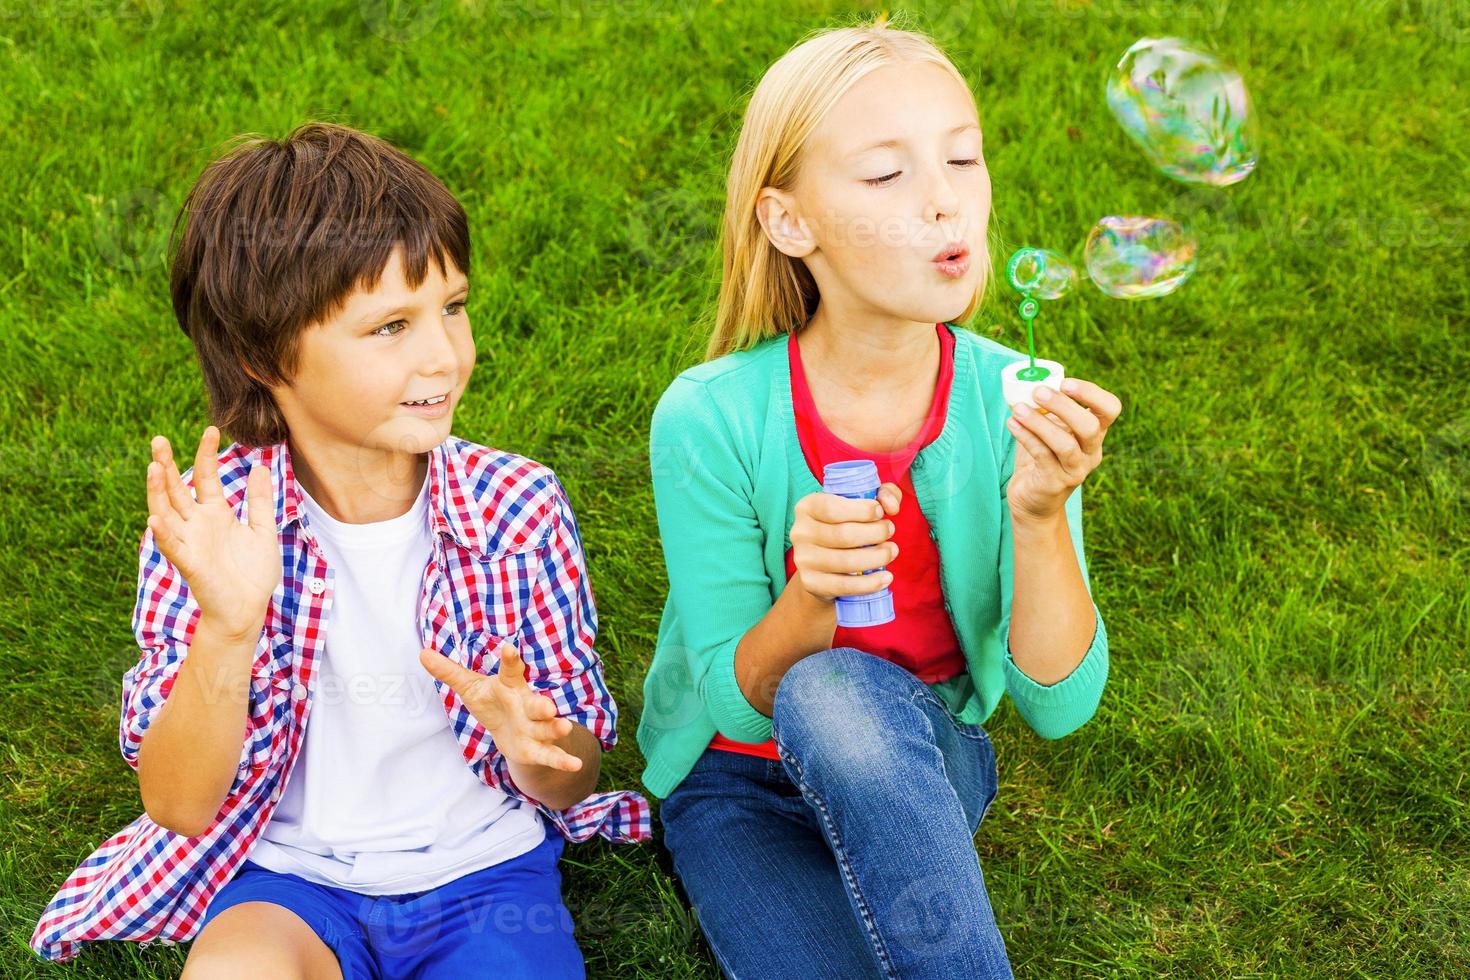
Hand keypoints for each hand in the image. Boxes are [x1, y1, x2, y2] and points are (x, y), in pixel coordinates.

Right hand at [146, 425, 280, 638]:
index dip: (206, 454)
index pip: (206, 477)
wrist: (249, 608)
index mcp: (215, 514)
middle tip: (158, 440)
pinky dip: (162, 533)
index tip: (210, 429)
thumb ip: (258, 501)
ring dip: (158, 492)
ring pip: (167, 512)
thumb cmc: (253, 573)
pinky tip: (155, 517)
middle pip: (177, 489)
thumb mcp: (262, 530)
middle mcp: (197, 524)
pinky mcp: (189, 563)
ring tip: (153, 468)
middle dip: (166, 465)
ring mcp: (190, 542)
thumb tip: (259, 467)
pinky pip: (172, 546)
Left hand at [418, 640, 582, 771]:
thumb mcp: (471, 688)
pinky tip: (574, 765)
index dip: (511, 660)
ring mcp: (535, 728)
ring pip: (548, 728)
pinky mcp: (538, 749)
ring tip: (564, 727)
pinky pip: (551, 755)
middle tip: (548, 705)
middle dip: (543, 705)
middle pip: (537, 704)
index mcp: (511, 686)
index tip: (508, 648)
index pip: (511, 671)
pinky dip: (563, 760)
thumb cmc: (493, 703)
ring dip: (556, 728)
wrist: (511, 733)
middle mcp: (528, 705)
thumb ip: (450, 672)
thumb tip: (422, 654)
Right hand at [790, 481, 902, 603]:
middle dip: (875, 533)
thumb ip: (883, 494)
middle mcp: (800, 532)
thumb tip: (890, 506)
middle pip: (843, 535)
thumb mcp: (863, 503)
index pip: (831, 508)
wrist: (825, 565)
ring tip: (891, 552)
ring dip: (877, 557)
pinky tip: (886, 577)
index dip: (861, 510)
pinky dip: (870, 584)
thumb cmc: (847, 525)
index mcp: (807, 506)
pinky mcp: (811, 583)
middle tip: (890, 531)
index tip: (880, 512)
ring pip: (846, 561)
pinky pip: (844, 586)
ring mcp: (803, 559)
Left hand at [1005, 378, 1121, 523]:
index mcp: (1095, 433)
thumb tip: (1029, 379)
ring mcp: (1076, 470)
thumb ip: (1046, 407)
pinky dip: (1026, 437)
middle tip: (1037, 391)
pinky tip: (1012, 424)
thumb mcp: (1049, 428)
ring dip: (1039, 423)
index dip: (1092, 393)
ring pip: (1065, 444)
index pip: (1110, 409)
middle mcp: (1091, 452)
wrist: (1033, 499)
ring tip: (1018, 409)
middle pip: (1089, 427)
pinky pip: (1042, 456)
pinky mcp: (1055, 483)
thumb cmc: (1041, 456)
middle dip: (1063, 406)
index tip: (1065, 382)